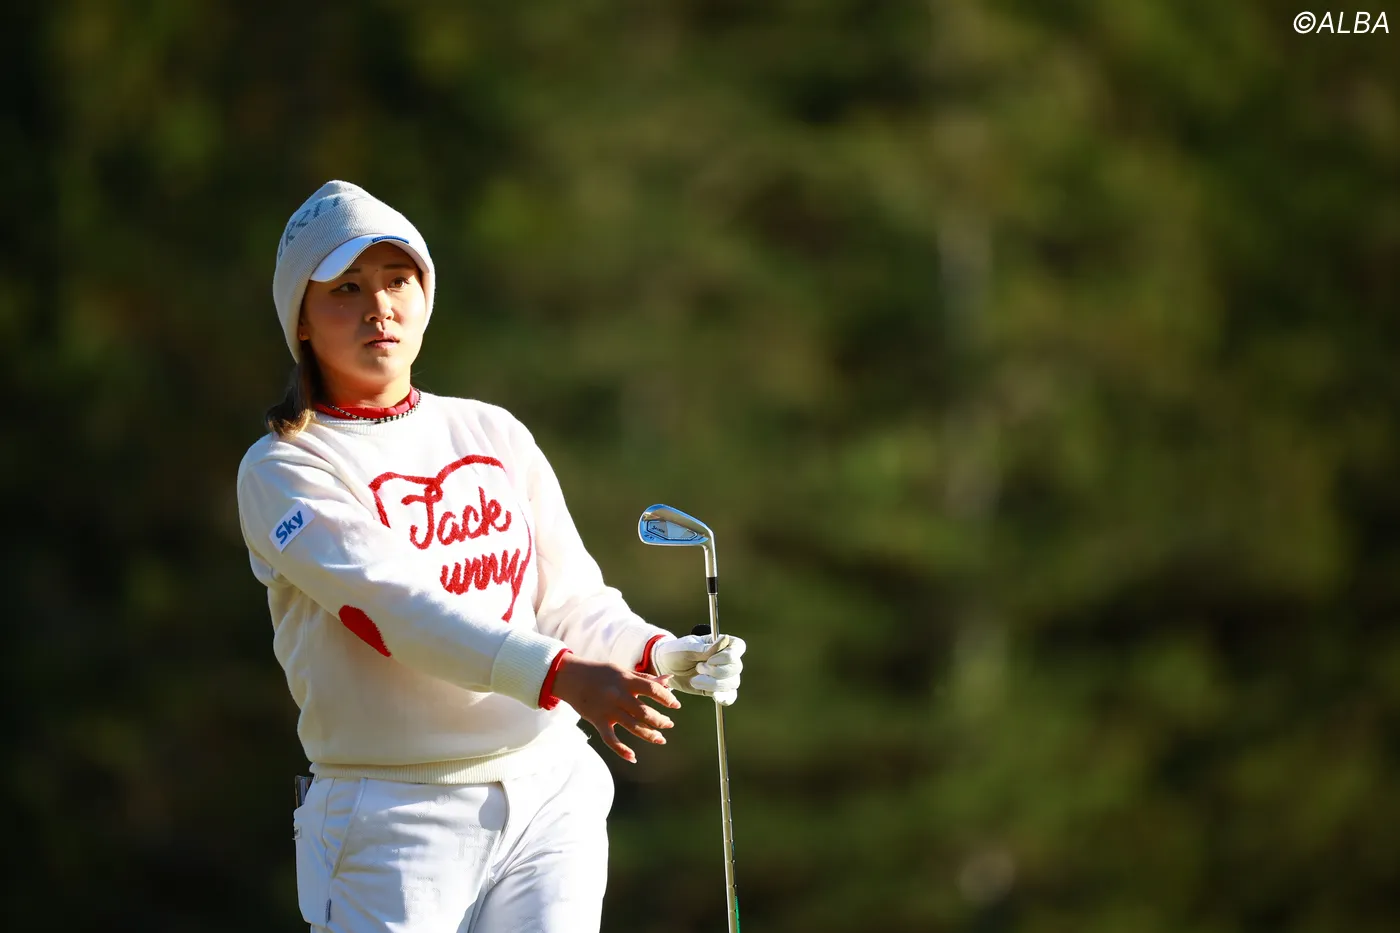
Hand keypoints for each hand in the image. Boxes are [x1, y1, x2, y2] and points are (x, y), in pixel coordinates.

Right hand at [550, 655, 681, 762]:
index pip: (652, 689)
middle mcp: (618, 696)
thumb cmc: (600, 673)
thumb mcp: (623, 671)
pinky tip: (633, 757)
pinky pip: (610, 740)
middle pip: (644, 712)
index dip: (667, 698)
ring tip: (660, 739)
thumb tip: (668, 680)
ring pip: (632, 727)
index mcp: (626, 680)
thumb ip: (645, 678)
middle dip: (660, 720)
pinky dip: (621, 750)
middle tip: (669, 724)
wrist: (570, 676)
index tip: (676, 705)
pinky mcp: (598, 721)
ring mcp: (607, 710)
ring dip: (649, 735)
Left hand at [653, 633, 745, 705]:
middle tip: (698, 668)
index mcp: (722, 644)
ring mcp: (724, 675)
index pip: (738, 647)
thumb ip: (706, 648)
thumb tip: (725, 639)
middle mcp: (727, 660)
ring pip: (733, 683)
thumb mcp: (688, 648)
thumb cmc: (677, 652)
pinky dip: (723, 697)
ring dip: (714, 684)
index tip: (710, 660)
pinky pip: (730, 697)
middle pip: (736, 667)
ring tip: (695, 680)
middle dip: (717, 671)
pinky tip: (713, 695)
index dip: (729, 656)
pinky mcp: (718, 689)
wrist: (666, 668)